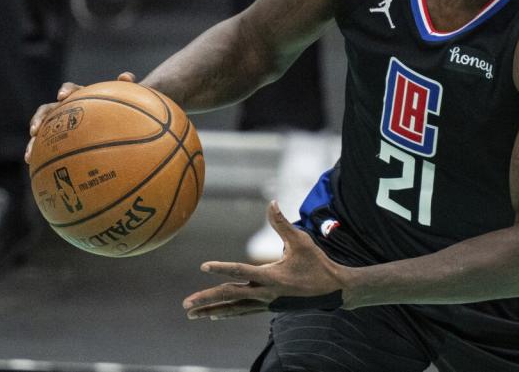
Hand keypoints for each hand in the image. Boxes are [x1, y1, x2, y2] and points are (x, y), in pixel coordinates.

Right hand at [24, 71, 135, 162]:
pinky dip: (43, 158)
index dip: (66, 90)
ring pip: (43, 132)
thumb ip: (127, 86)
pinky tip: (38, 170)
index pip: (71, 89)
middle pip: (48, 110)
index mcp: (81, 96)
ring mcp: (61, 125)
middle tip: (35, 130)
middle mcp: (66, 109)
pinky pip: (50, 149)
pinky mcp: (60, 141)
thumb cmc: (122, 108)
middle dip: (39, 119)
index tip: (63, 96)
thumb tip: (125, 77)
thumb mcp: (127, 98)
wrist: (119, 121)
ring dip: (34, 142)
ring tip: (29, 155)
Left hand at [182, 201, 348, 319]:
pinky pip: (242, 311)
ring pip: (233, 309)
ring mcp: (266, 303)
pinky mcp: (268, 307)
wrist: (333, 290)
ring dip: (211, 311)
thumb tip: (271, 202)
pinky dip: (227, 312)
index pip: (242, 271)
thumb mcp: (302, 240)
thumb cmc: (317, 263)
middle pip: (230, 296)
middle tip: (185, 305)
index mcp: (272, 277)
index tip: (204, 267)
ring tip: (191, 314)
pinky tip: (213, 315)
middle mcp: (266, 294)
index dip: (222, 268)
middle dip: (207, 300)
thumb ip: (282, 223)